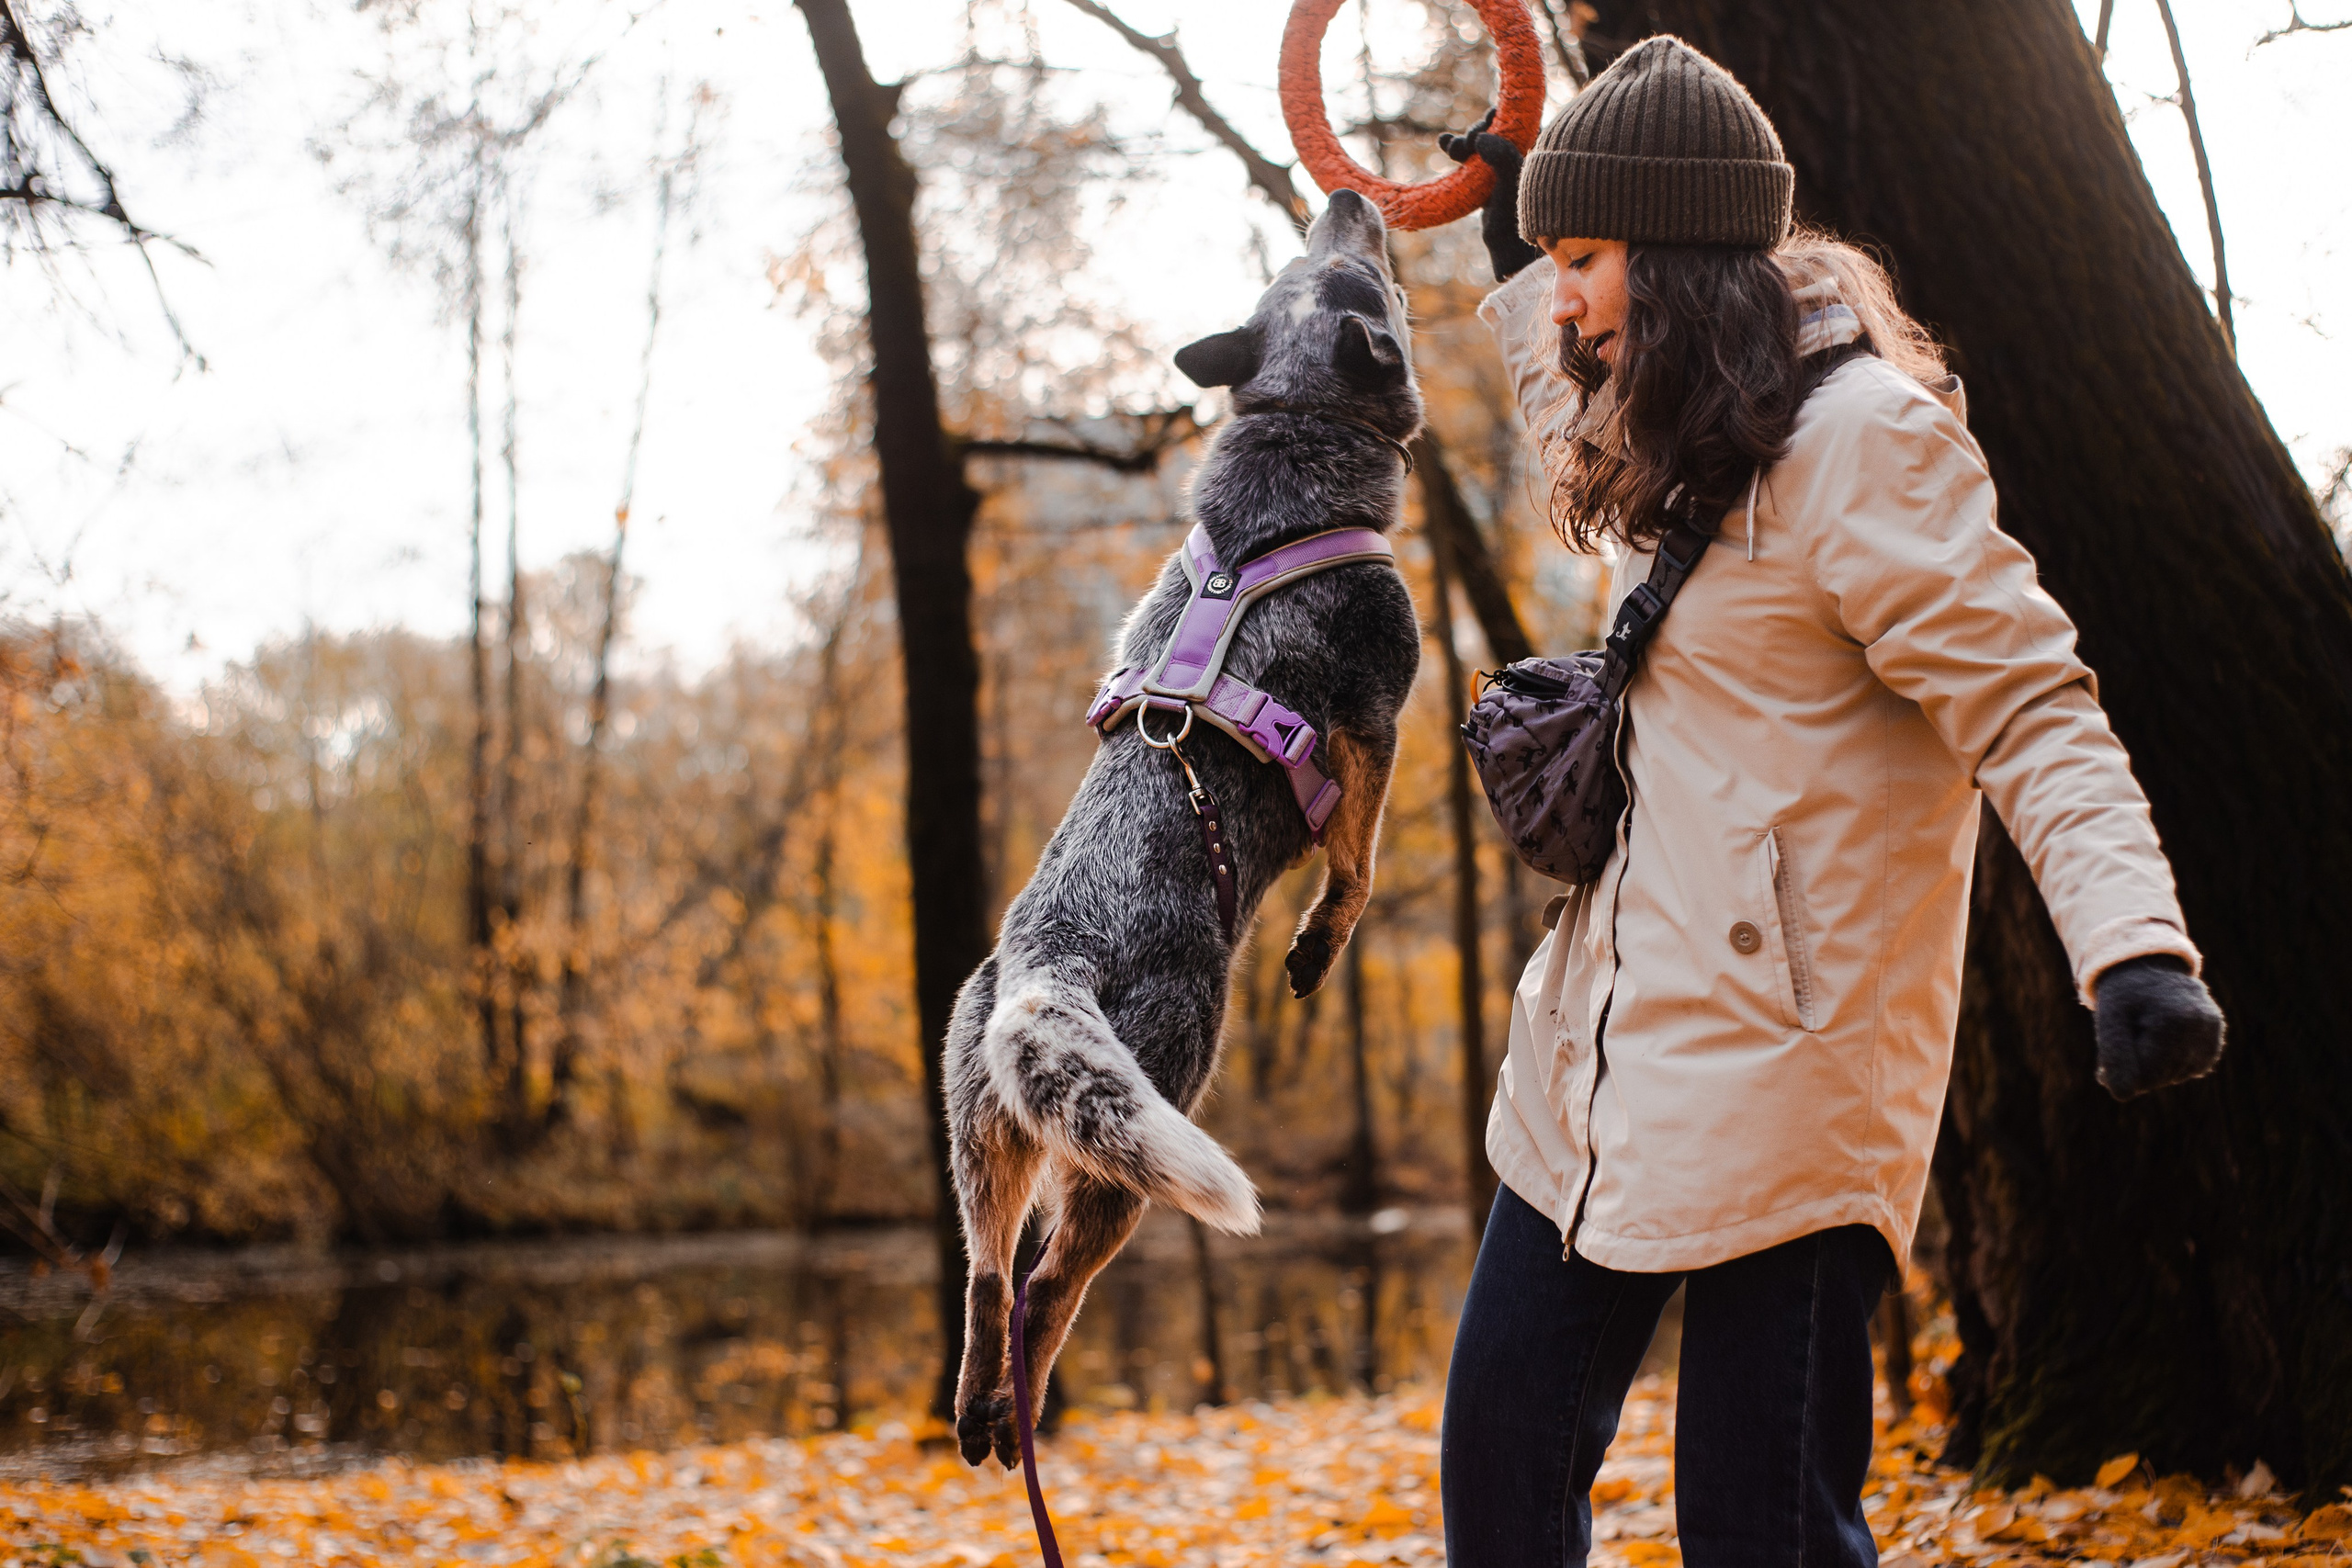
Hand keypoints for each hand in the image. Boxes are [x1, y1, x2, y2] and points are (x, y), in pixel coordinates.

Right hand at [1439, 108, 1541, 282]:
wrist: (1511, 254)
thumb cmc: (1519, 222)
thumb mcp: (1511, 186)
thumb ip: (1502, 157)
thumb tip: (1482, 138)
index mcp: (1535, 152)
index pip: (1518, 123)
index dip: (1500, 119)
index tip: (1487, 122)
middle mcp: (1519, 156)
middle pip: (1496, 130)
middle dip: (1477, 132)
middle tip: (1465, 144)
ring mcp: (1501, 169)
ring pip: (1480, 144)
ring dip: (1463, 142)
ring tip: (1449, 146)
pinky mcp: (1485, 180)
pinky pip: (1470, 159)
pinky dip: (1458, 151)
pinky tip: (1444, 143)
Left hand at [2093, 954, 2224, 1100]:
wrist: (2149, 967)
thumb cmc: (2123, 995)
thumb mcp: (2109, 1020)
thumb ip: (2114, 1057)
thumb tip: (2122, 1096)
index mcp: (2176, 1021)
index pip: (2146, 1077)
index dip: (2120, 1070)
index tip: (2111, 1047)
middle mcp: (2203, 1029)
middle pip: (2160, 1078)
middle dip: (2137, 1064)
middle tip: (2129, 1031)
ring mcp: (2213, 1036)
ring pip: (2174, 1076)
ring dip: (2154, 1061)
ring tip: (2148, 1028)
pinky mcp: (2215, 1042)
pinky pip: (2186, 1070)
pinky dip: (2169, 1059)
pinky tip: (2164, 1036)